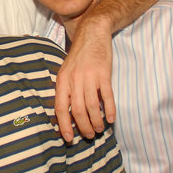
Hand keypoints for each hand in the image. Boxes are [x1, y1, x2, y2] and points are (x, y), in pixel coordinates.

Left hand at [54, 21, 115, 140]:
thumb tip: (66, 115)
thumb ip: (66, 90)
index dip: (64, 125)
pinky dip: (109, 109)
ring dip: (97, 121)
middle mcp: (74, 79)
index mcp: (62, 80)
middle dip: (83, 126)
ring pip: (92, 106)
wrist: (92, 34)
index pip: (60, 107)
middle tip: (89, 135)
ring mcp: (89, 76)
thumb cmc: (79, 57)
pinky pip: (107, 95)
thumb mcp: (66, 72)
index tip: (69, 138)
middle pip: (78, 110)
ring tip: (100, 129)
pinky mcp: (104, 73)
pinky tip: (111, 119)